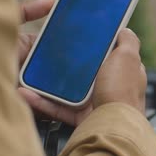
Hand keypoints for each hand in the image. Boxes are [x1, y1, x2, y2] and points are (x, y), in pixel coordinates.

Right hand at [17, 0, 146, 125]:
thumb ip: (127, 41)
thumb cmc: (122, 90)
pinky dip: (42, 102)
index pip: (108, 52)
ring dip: (48, 82)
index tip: (75, 35)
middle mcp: (111, 85)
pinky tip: (27, 93)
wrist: (113, 126)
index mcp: (122, 69)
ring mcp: (96, 101)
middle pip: (85, 69)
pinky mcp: (81, 117)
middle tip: (48, 51)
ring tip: (30, 72)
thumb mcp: (128, 57)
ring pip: (67, 89)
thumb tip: (124, 29)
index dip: (94, 43)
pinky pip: (58, 107)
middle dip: (67, 62)